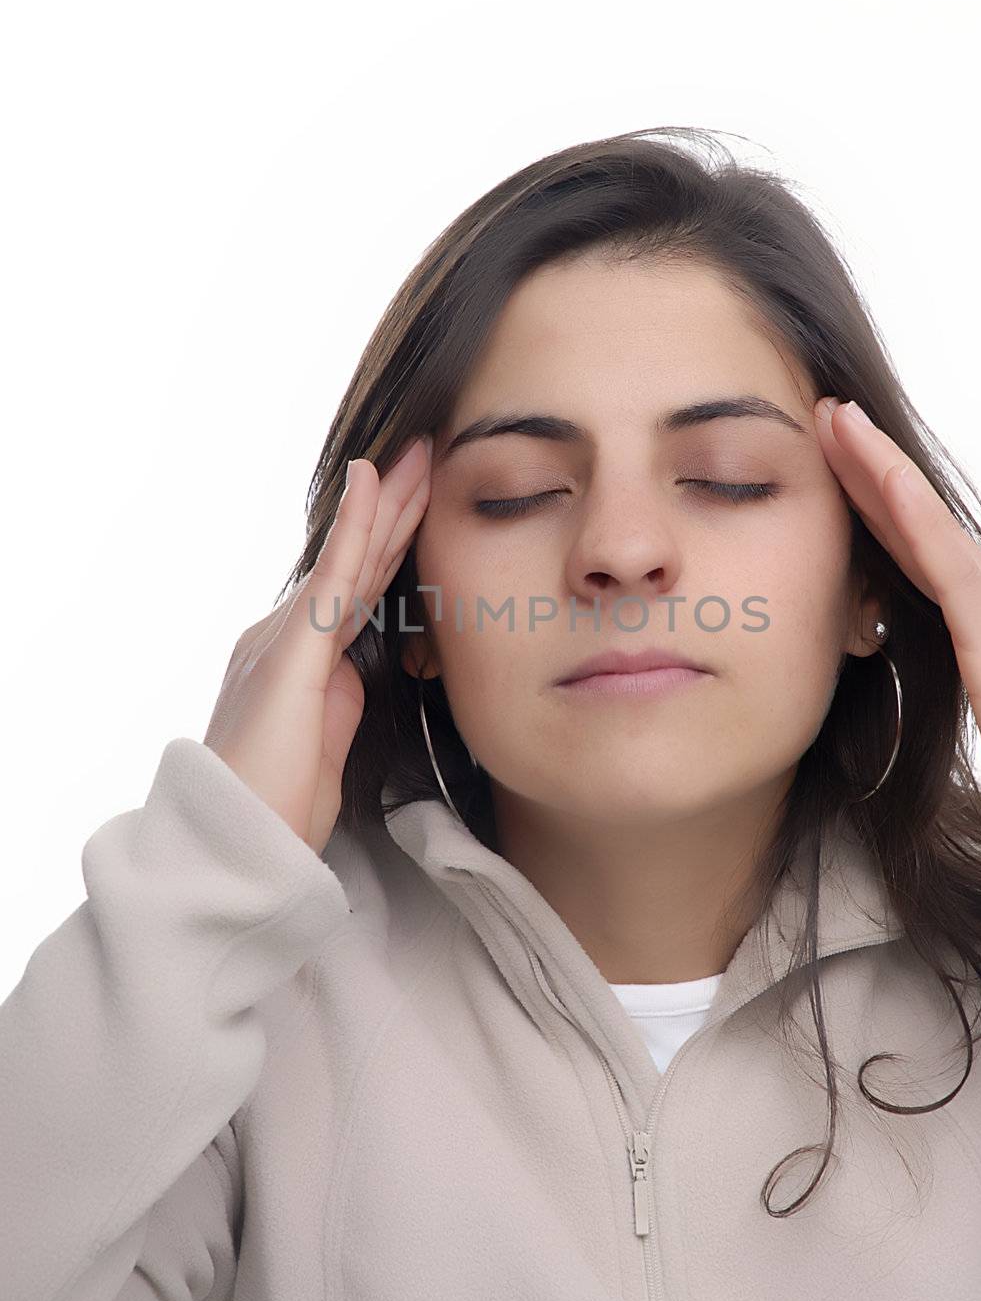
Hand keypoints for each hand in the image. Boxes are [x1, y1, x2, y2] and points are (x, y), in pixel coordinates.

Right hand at [203, 434, 432, 854]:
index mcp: (297, 662)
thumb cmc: (278, 809)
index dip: (388, 546)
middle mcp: (284, 637)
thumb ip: (342, 701)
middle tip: (424, 456)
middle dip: (392, 509)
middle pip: (355, 563)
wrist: (236, 845)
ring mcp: (284, 638)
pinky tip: (371, 483)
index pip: (356, 592)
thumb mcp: (326, 746)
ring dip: (386, 503)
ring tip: (417, 455)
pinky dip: (355, 526)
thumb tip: (360, 673)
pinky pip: (334, 577)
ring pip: (349, 558)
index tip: (419, 504)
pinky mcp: (291, 649)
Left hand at [813, 397, 980, 843]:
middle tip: (828, 411)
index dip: (876, 495)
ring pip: (926, 524)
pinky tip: (888, 479)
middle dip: (869, 464)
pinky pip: (947, 566)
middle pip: (915, 518)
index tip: (836, 451)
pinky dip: (917, 518)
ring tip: (842, 420)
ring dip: (882, 467)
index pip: (917, 542)